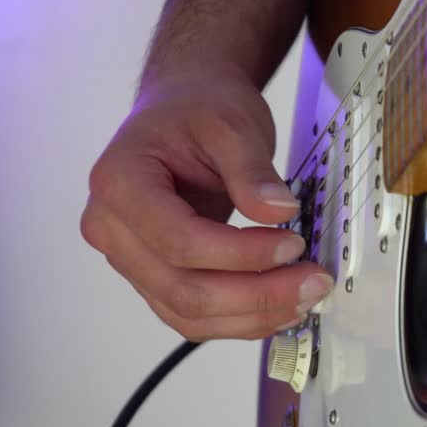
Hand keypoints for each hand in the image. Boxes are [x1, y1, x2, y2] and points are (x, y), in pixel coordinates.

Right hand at [81, 68, 331, 340]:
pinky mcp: (154, 277)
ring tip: (307, 298)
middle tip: (314, 282)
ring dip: (253, 316)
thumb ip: (252, 169)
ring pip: (188, 315)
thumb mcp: (231, 124)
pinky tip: (283, 306)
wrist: (184, 107)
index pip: (178, 240)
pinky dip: (241, 319)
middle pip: (182, 289)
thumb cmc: (198, 109)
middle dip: (256, 295)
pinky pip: (193, 316)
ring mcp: (130, 259)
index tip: (294, 243)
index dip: (241, 254)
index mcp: (119, 184)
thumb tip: (279, 212)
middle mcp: (112, 230)